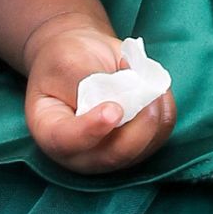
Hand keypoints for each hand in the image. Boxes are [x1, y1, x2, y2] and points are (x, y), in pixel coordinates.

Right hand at [23, 16, 177, 175]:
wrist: (82, 59)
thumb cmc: (66, 59)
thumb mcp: (66, 62)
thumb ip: (87, 85)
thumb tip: (120, 105)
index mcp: (50, 132)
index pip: (68, 141)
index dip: (91, 128)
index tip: (113, 110)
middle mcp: (79, 153)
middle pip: (115, 154)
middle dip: (137, 122)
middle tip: (142, 83)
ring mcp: (110, 155)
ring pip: (145, 145)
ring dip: (153, 108)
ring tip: (139, 75)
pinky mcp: (136, 147)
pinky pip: (161, 133)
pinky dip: (163, 107)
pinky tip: (150, 86)